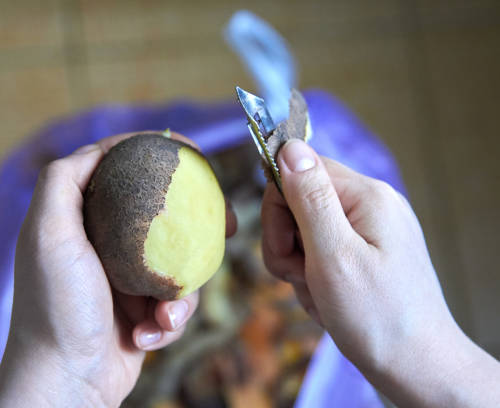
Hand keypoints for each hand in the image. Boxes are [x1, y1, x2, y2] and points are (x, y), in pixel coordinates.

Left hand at [0, 132, 236, 407]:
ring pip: (177, 264)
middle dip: (195, 222)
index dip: (157, 153)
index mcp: (80, 220)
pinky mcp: (141, 312)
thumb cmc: (56, 306)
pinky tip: (148, 336)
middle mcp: (102, 245)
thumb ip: (63, 180)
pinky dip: (167, 321)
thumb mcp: (48, 233)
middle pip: (161, 215)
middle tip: (226, 224)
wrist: (65, 380)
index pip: (123, 170)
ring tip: (163, 314)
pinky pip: (174, 303)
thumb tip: (100, 148)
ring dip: (178, 292)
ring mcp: (124, 279)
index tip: (193, 152)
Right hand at [261, 139, 499, 406]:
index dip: (279, 207)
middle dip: (287, 242)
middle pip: (300, 200)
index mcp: (366, 195)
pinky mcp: (368, 252)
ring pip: (306, 229)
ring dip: (299, 264)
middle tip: (301, 276)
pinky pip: (323, 251)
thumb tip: (287, 145)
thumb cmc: (375, 317)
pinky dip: (315, 276)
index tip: (285, 247)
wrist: (416, 368)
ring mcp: (372, 229)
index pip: (299, 169)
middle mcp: (372, 204)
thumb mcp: (333, 255)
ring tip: (318, 293)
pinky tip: (327, 300)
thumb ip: (309, 197)